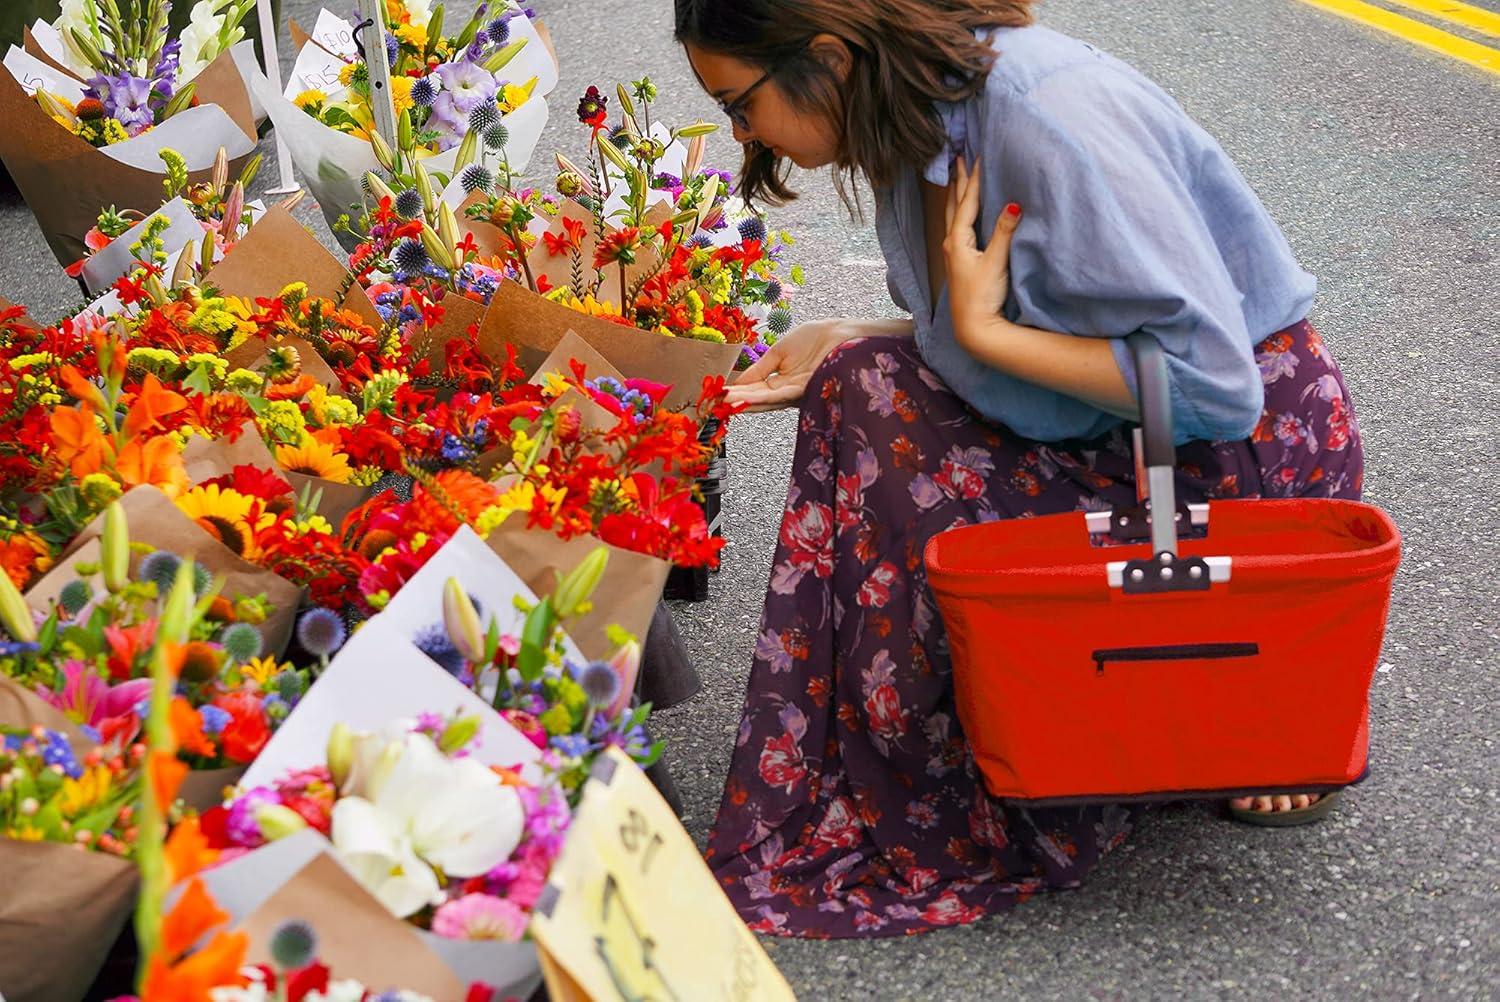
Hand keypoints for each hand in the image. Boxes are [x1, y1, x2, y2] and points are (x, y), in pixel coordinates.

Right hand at [728, 319, 884, 410]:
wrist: (842, 334)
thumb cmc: (815, 339)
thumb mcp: (779, 353)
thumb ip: (759, 369)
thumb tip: (737, 382)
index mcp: (781, 382)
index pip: (754, 391)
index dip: (735, 393)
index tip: (716, 395)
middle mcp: (788, 392)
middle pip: (757, 400)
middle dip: (735, 401)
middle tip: (713, 405)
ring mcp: (798, 393)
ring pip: (767, 401)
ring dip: (744, 403)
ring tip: (724, 404)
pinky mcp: (808, 389)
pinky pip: (781, 395)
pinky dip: (762, 398)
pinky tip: (746, 400)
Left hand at [943, 155, 1022, 346]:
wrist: (974, 327)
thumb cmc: (983, 296)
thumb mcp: (996, 262)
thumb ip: (1004, 232)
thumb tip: (1012, 204)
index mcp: (957, 240)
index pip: (967, 203)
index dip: (973, 180)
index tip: (977, 157)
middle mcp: (951, 243)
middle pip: (954, 204)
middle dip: (958, 180)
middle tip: (958, 157)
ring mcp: (953, 252)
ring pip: (953, 214)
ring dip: (956, 194)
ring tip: (957, 176)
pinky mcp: (959, 261)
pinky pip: (957, 225)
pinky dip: (959, 210)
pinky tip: (962, 211)